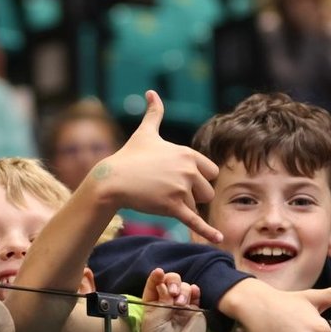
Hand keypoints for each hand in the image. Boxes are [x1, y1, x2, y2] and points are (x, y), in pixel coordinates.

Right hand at [88, 91, 221, 241]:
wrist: (111, 180)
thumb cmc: (128, 157)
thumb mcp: (145, 133)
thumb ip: (154, 113)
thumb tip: (152, 92)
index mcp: (187, 153)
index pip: (211, 171)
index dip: (197, 178)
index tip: (178, 178)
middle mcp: (188, 169)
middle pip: (207, 191)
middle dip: (193, 195)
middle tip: (167, 191)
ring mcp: (181, 188)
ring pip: (196, 205)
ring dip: (184, 207)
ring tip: (161, 199)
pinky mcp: (173, 206)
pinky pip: (195, 221)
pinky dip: (207, 231)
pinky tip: (219, 239)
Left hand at [139, 267, 203, 331]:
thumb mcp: (154, 320)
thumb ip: (162, 300)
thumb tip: (167, 283)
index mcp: (152, 304)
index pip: (154, 285)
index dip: (156, 277)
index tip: (159, 273)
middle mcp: (167, 303)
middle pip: (170, 282)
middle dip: (172, 282)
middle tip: (172, 293)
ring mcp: (182, 307)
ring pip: (183, 287)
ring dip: (182, 289)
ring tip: (180, 303)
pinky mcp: (195, 312)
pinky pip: (196, 295)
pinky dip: (195, 291)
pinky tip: (193, 294)